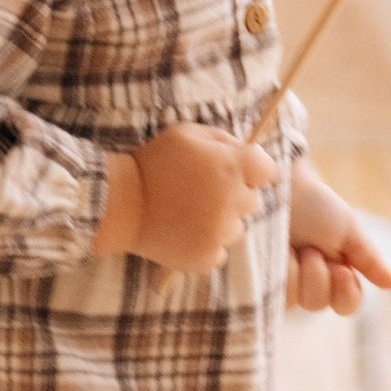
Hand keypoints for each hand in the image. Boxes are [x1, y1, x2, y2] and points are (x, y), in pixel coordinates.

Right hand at [96, 124, 276, 275]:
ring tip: (189, 213)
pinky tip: (185, 232)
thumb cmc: (155, 162)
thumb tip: (249, 152)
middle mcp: (233, 202)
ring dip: (221, 222)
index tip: (240, 172)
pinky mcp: (206, 257)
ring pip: (236, 228)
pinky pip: (220, 252)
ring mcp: (220, 234)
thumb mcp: (188, 134)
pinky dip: (207, 244)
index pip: (269, 171)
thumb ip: (224, 139)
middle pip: (252, 201)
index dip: (255, 170)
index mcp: (233, 168)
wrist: (121, 204)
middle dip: (234, 195)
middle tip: (202, 192)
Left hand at [286, 164, 390, 315]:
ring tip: (293, 246)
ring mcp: (284, 282)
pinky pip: (273, 294)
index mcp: (336, 272)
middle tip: (311, 248)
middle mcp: (310, 282)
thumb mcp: (348, 230)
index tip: (342, 271)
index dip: (346, 294)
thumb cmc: (315, 205)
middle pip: (319, 304)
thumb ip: (368, 259)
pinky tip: (277, 252)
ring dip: (297, 271)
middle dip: (317, 274)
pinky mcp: (261, 280)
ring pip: (296, 301)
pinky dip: (279, 271)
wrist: (278, 186)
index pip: (347, 304)